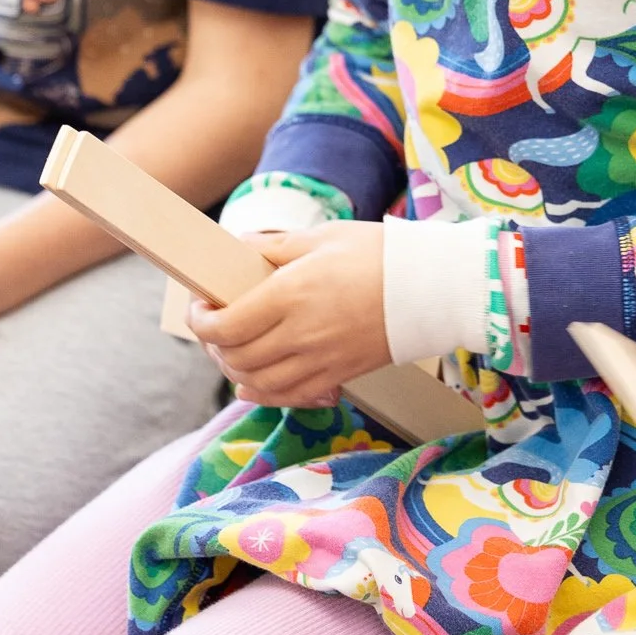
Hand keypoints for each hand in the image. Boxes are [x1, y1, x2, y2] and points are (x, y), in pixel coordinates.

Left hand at [189, 224, 389, 406]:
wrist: (434, 289)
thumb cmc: (382, 255)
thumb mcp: (323, 237)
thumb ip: (274, 247)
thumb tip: (238, 248)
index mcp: (292, 294)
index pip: (226, 324)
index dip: (202, 321)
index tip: (201, 306)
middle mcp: (301, 334)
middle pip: (236, 356)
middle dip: (214, 344)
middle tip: (214, 324)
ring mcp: (320, 360)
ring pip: (256, 382)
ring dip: (235, 368)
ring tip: (233, 348)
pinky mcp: (338, 376)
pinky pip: (288, 397)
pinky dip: (262, 394)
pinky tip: (251, 384)